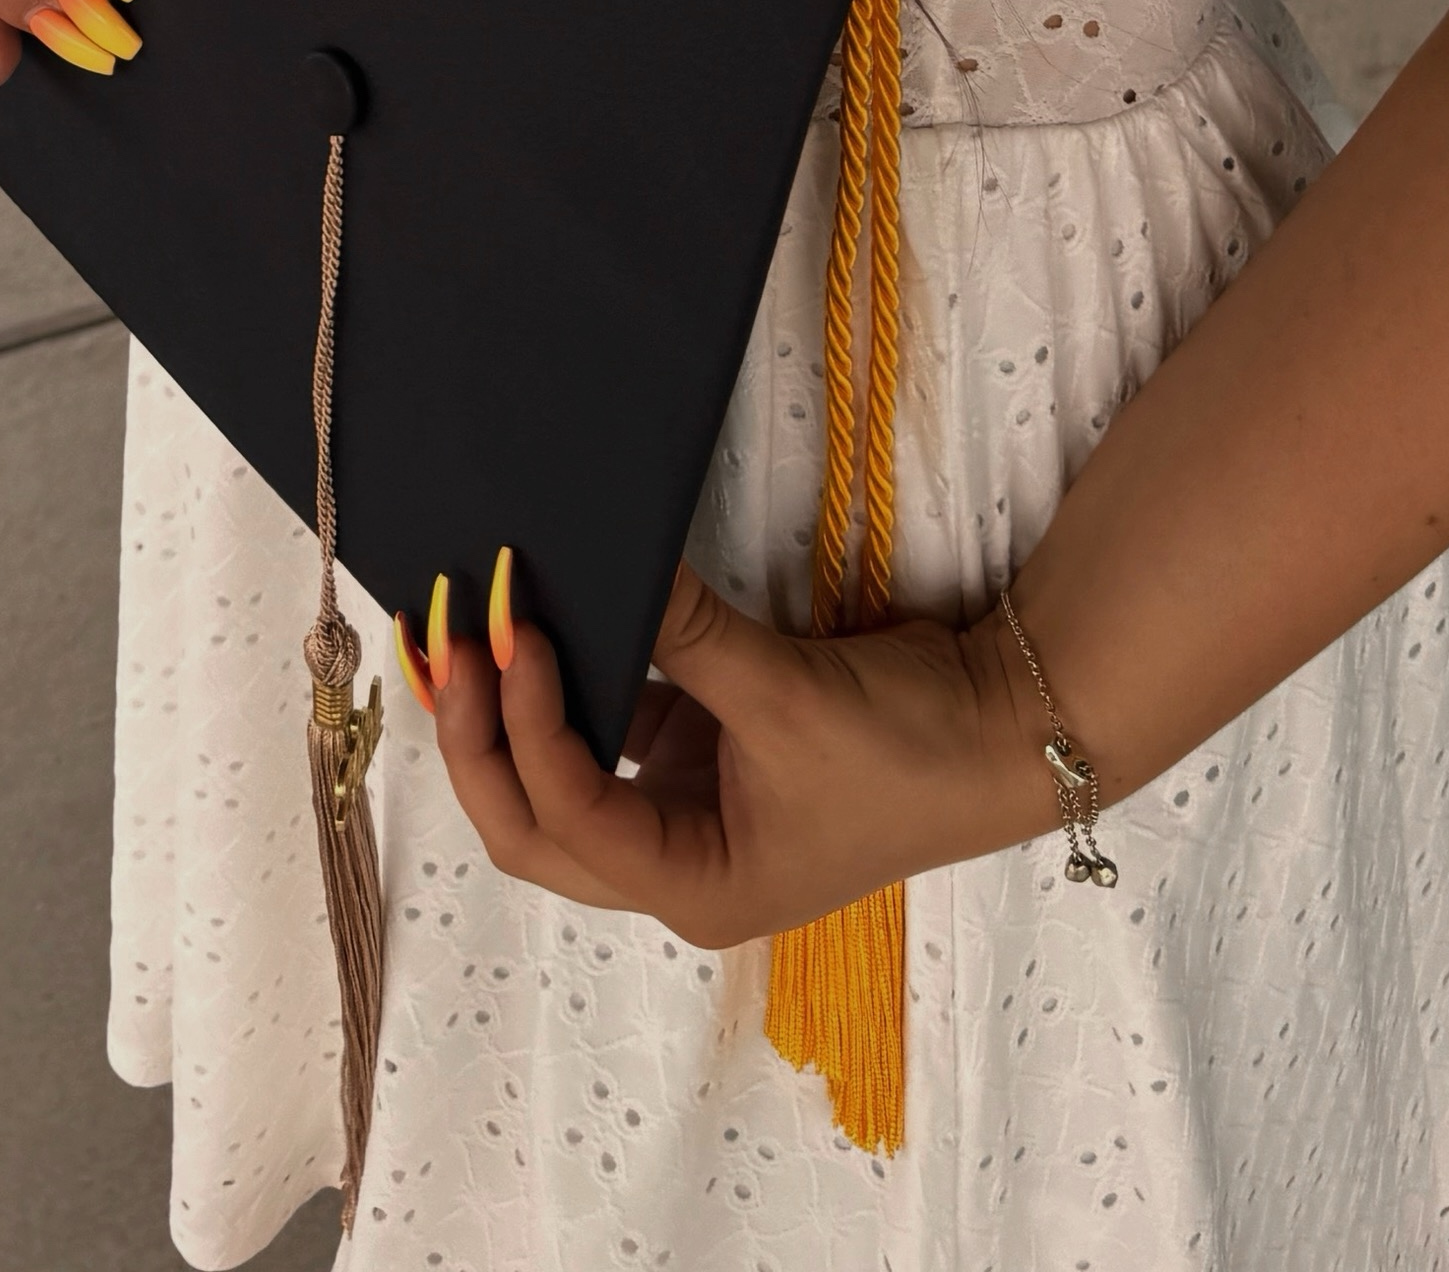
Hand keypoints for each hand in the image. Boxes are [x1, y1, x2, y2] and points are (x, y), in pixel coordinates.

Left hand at [414, 558, 1057, 942]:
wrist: (1003, 729)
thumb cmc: (910, 753)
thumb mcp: (789, 695)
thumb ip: (688, 633)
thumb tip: (611, 561)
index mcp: (693, 888)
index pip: (567, 816)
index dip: (526, 724)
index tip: (513, 627)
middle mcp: (674, 863)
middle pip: (532, 822)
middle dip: (478, 735)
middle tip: (445, 635)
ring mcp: (685, 808)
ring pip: (559, 775)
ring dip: (508, 708)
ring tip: (463, 623)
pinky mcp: (705, 751)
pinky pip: (613, 718)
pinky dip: (574, 675)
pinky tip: (545, 617)